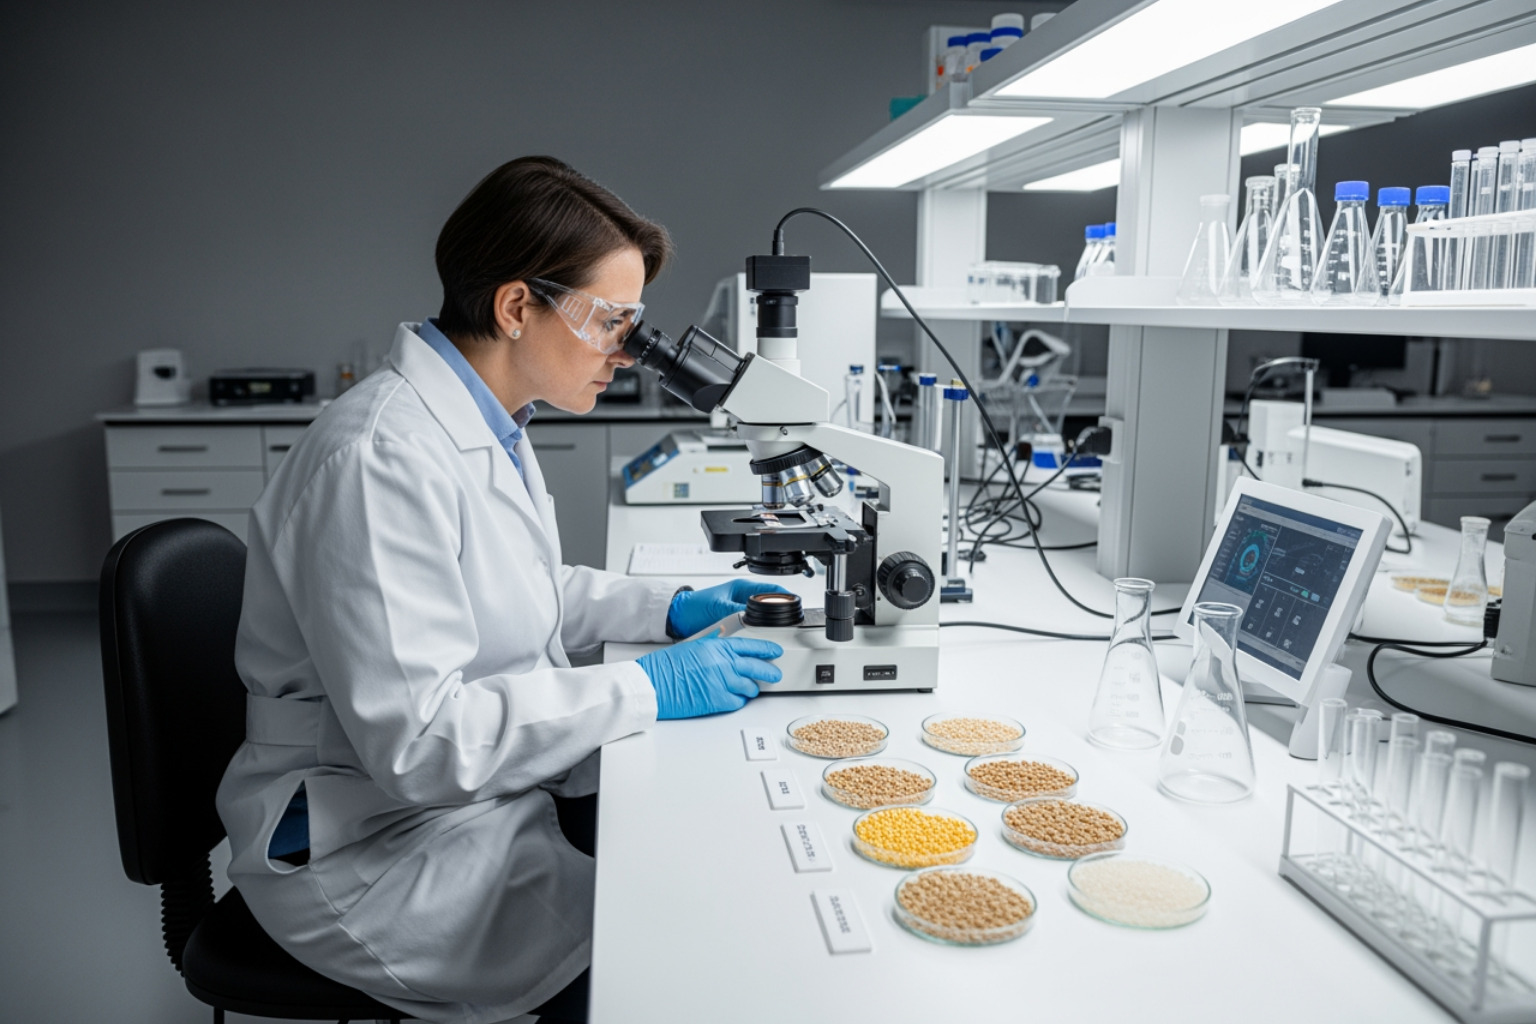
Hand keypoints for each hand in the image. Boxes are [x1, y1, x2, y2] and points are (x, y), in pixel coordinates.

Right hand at [637, 636, 784, 719]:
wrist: (653, 683)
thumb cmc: (666, 666)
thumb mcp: (693, 646)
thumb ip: (714, 647)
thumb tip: (728, 647)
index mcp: (717, 647)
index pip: (751, 646)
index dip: (767, 649)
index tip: (775, 651)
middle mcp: (723, 663)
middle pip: (757, 667)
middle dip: (769, 672)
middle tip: (774, 674)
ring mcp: (722, 683)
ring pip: (750, 687)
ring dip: (751, 689)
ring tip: (748, 689)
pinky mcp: (717, 701)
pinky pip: (738, 703)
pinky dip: (738, 702)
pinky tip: (733, 699)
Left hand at [668, 580, 793, 637]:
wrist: (678, 617)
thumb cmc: (695, 606)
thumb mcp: (720, 608)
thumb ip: (738, 612)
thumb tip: (754, 618)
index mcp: (742, 587)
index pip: (772, 589)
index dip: (786, 596)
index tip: (796, 605)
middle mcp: (743, 597)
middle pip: (770, 604)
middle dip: (780, 612)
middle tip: (791, 622)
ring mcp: (740, 609)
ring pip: (762, 616)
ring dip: (768, 624)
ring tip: (778, 631)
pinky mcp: (735, 620)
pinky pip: (752, 625)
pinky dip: (758, 630)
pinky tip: (761, 637)